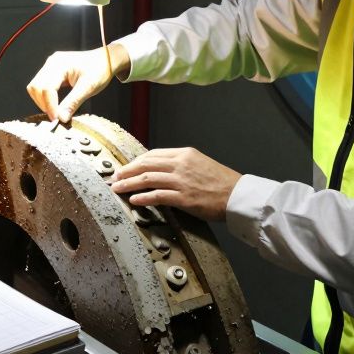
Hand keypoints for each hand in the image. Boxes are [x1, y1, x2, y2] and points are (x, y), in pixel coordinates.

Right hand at [26, 45, 128, 122]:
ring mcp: (50, 66)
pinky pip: (41, 85)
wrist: (105, 59)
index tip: (57, 119)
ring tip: (56, 111)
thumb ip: (73, 102)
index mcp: (59, 64)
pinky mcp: (51, 71)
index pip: (47, 88)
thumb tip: (61, 118)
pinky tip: (55, 104)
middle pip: (36, 87)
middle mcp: (51, 63)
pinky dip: (45, 97)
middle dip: (44, 104)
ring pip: (35, 87)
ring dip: (42, 101)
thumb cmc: (100, 69)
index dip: (50, 106)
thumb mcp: (88, 87)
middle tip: (56, 117)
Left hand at [110, 147, 240, 221]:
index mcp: (185, 154)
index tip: (127, 167)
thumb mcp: (201, 164)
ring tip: (117, 188)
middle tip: (115, 177)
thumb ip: (181, 165)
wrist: (238, 195)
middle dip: (127, 170)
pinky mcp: (184, 197)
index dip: (136, 161)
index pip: (153, 154)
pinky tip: (133, 199)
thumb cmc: (222, 182)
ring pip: (148, 178)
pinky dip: (143, 197)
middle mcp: (181, 164)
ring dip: (129, 183)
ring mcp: (181, 181)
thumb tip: (162, 171)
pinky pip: (158, 196)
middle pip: (146, 164)